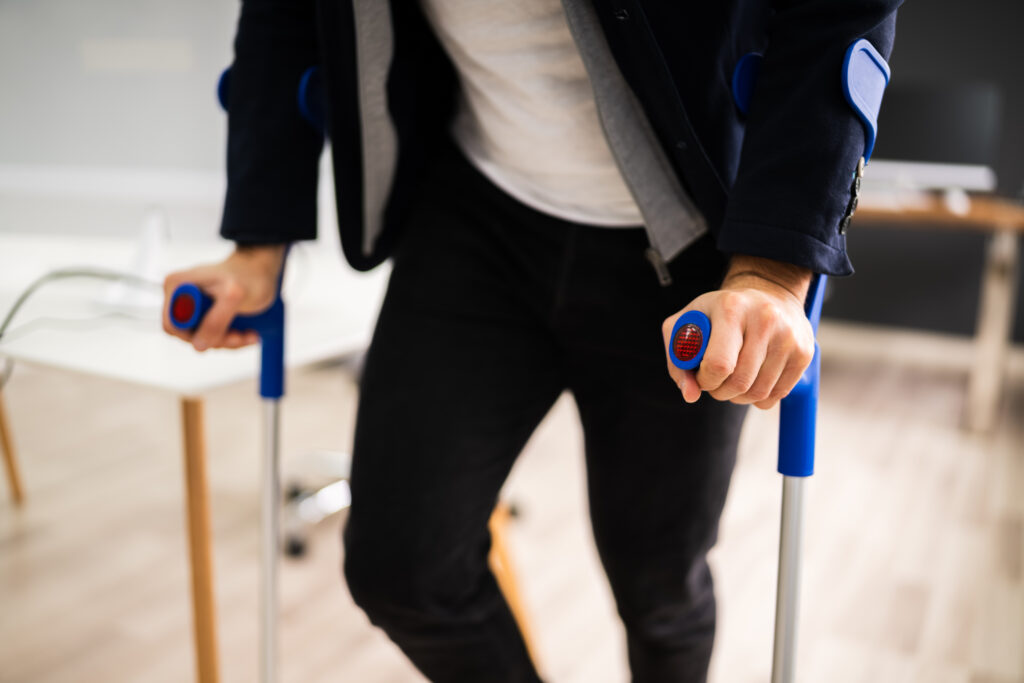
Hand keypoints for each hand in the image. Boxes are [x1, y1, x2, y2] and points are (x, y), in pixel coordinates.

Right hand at [162, 245, 285, 350]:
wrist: (261, 270)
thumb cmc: (249, 276)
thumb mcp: (234, 297)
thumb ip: (215, 320)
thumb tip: (198, 344)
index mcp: (177, 286)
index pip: (173, 326)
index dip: (196, 336)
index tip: (225, 333)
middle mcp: (180, 296)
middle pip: (188, 335)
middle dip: (217, 340)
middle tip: (241, 336)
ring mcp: (192, 306)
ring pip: (202, 338)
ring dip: (228, 341)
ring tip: (249, 334)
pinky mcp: (205, 313)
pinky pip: (212, 335)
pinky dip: (230, 338)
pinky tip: (247, 334)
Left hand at [662, 255, 814, 409]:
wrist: (768, 293)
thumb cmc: (719, 313)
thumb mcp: (686, 325)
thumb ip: (678, 362)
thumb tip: (690, 394)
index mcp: (731, 308)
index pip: (718, 365)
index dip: (705, 380)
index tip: (702, 376)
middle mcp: (765, 319)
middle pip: (739, 383)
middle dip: (720, 391)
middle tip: (716, 381)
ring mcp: (788, 336)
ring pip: (758, 393)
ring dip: (739, 397)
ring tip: (732, 379)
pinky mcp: (804, 353)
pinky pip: (777, 395)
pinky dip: (759, 398)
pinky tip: (752, 379)